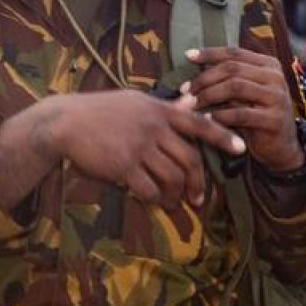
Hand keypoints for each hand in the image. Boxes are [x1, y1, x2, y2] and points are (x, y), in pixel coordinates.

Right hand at [50, 89, 245, 206]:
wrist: (64, 123)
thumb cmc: (99, 111)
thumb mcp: (135, 102)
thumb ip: (165, 108)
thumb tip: (192, 103)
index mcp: (159, 110)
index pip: (199, 123)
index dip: (223, 137)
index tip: (241, 149)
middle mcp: (153, 127)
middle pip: (189, 159)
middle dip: (198, 183)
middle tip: (198, 198)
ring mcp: (138, 147)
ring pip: (171, 178)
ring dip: (175, 196)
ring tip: (173, 204)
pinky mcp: (122, 166)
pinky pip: (148, 189)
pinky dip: (154, 200)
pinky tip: (153, 203)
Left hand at [182, 47, 302, 171]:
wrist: (280, 145)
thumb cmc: (254, 114)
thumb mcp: (243, 92)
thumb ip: (226, 78)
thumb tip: (192, 61)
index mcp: (268, 65)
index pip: (235, 53)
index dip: (209, 53)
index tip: (187, 56)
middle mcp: (275, 77)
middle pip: (232, 68)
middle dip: (204, 79)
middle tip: (185, 90)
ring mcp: (277, 97)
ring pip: (236, 87)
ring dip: (208, 95)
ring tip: (191, 104)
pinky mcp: (274, 119)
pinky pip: (241, 114)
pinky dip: (219, 115)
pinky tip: (205, 119)